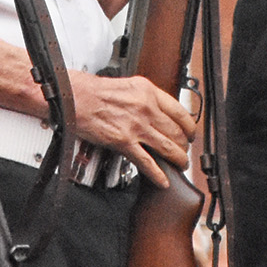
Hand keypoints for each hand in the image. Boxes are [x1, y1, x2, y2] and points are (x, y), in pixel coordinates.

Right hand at [70, 72, 196, 188]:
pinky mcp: (124, 142)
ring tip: (180, 165)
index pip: (180, 112)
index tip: (190, 133)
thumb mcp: (129, 86)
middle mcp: (146, 108)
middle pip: (177, 132)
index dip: (189, 126)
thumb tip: (157, 110)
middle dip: (184, 145)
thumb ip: (145, 98)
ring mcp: (136, 126)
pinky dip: (157, 174)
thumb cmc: (95, 91)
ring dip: (177, 159)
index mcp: (148, 91)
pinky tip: (162, 180)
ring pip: (167, 147)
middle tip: (185, 151)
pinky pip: (146, 162)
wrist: (75, 97)